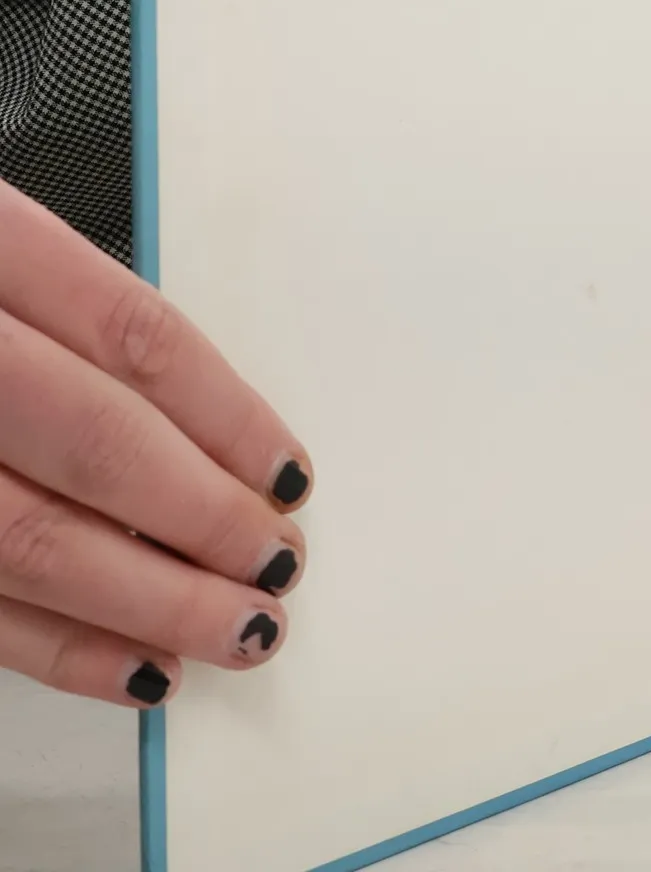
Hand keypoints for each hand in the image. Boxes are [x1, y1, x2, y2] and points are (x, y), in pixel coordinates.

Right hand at [0, 177, 312, 706]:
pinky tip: (129, 664)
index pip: (132, 335)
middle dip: (202, 517)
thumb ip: (64, 322)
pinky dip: (55, 646)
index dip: (226, 412)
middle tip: (278, 564)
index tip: (288, 472)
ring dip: (145, 599)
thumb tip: (203, 425)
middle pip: (93, 443)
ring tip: (238, 627)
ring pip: (26, 540)